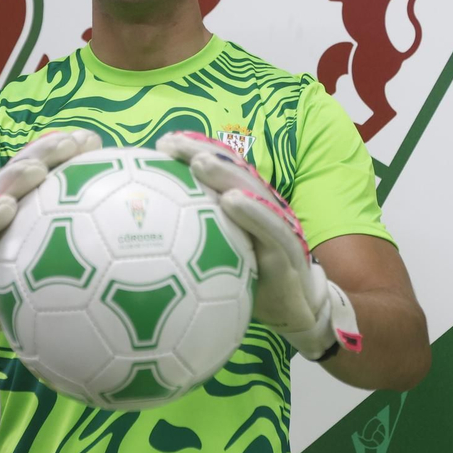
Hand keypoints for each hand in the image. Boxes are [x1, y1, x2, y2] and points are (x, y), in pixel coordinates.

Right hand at [0, 129, 101, 360]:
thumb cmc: (22, 280)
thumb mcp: (51, 256)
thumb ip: (80, 233)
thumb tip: (120, 220)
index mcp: (26, 202)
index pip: (46, 167)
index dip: (64, 149)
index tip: (91, 141)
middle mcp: (4, 205)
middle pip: (23, 170)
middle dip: (45, 151)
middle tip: (70, 143)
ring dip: (17, 176)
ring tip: (38, 168)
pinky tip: (5, 208)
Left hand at [154, 131, 361, 360]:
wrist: (298, 310)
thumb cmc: (255, 279)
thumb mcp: (224, 256)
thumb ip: (200, 236)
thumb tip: (154, 230)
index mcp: (246, 205)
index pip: (220, 169)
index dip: (194, 151)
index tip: (162, 144)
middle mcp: (262, 208)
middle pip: (232, 171)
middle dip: (202, 151)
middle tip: (171, 143)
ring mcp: (277, 226)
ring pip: (252, 191)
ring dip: (225, 173)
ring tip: (199, 162)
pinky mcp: (288, 250)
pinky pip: (270, 228)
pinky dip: (252, 212)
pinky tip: (231, 201)